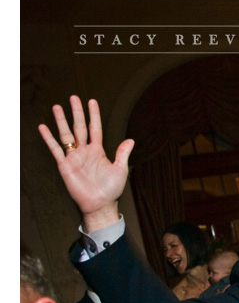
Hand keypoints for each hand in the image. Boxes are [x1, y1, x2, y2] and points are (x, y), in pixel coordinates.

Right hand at [38, 96, 134, 231]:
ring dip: (61, 121)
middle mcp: (85, 151)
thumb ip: (122, 153)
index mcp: (98, 151)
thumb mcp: (120, 169)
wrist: (100, 205)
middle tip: (73, 97)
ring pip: (66, 135)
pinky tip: (43, 127)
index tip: (91, 101)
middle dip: (76, 113)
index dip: (93, 115)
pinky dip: (49, 139)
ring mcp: (74, 158)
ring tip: (57, 107)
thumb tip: (131, 139)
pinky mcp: (65, 166)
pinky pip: (55, 149)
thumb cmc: (111, 189)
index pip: (95, 128)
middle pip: (79, 127)